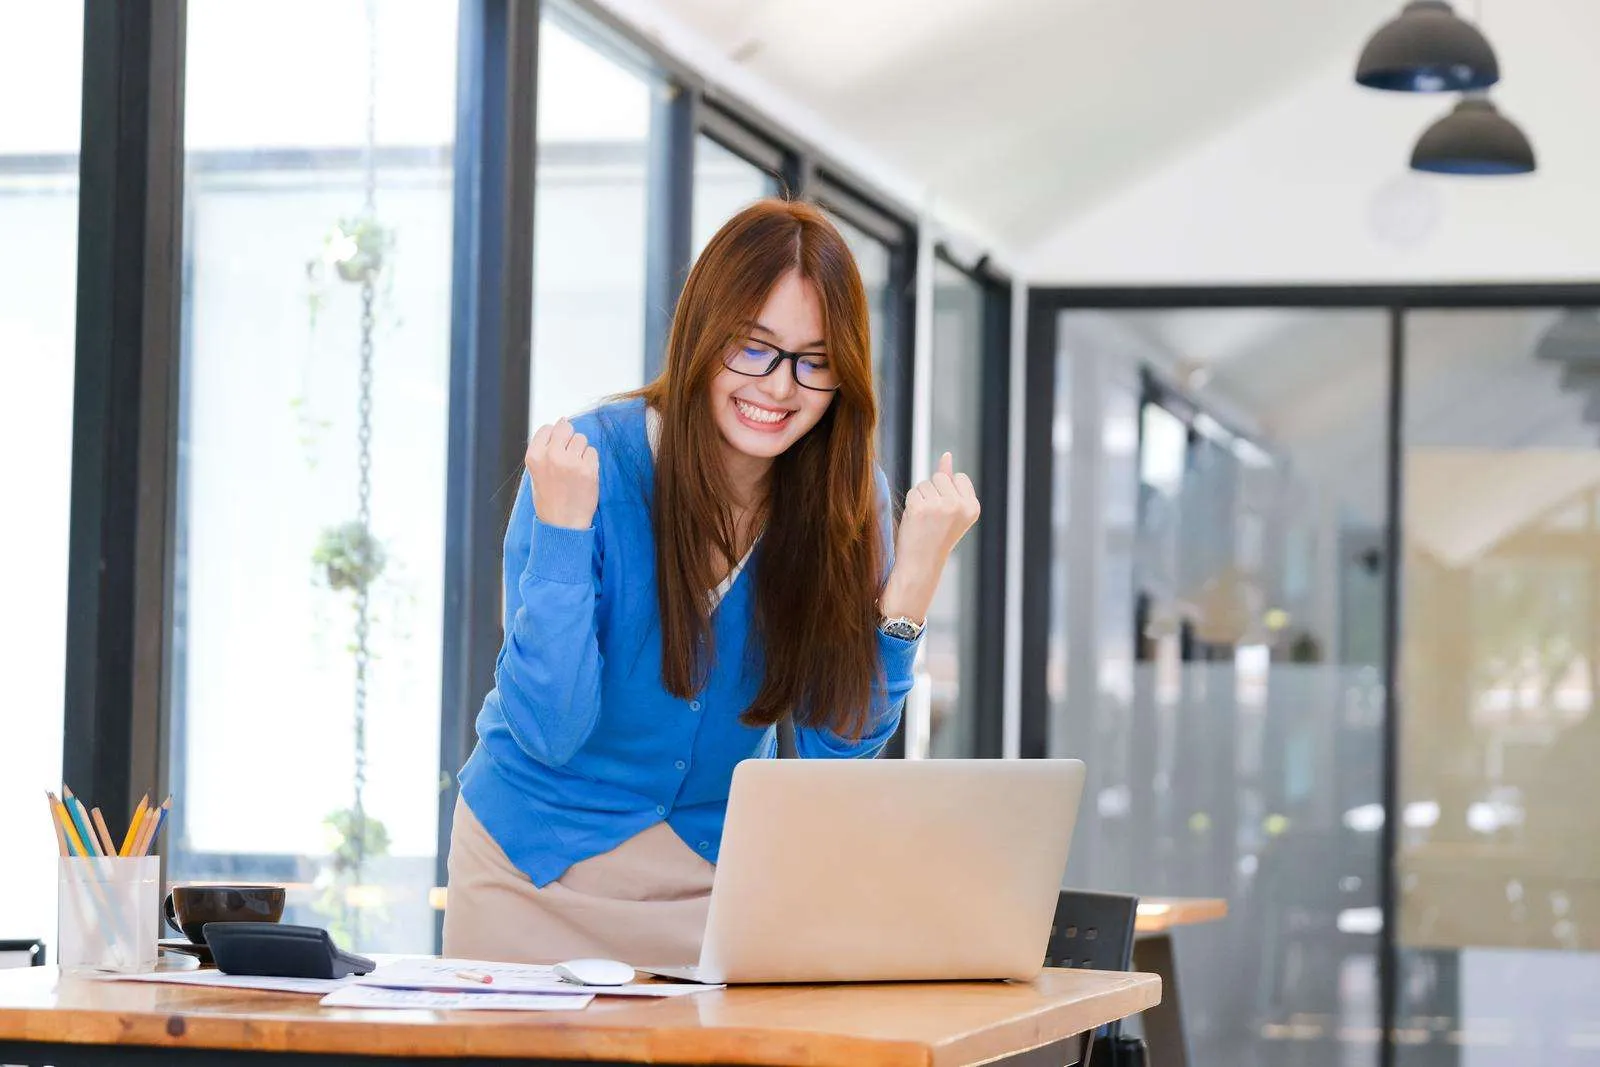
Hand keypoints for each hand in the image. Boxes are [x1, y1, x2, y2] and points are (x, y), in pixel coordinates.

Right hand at [526, 418, 599, 529]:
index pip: (548, 428)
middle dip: (569, 439)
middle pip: (566, 427)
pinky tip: (583, 475)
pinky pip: (593, 452)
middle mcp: (551, 456)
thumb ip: (547, 447)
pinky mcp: (589, 470)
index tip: (556, 452)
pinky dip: (590, 461)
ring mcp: (571, 462)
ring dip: (580, 450)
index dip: (554, 437)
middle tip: (568, 458)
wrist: (562, 524)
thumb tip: (564, 420)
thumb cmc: (550, 498)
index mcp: (534, 456)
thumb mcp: (537, 471)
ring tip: (575, 469)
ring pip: (581, 439)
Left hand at [881, 452, 979, 623]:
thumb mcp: (950, 508)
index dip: (947, 492)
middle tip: (933, 519)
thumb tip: (946, 455)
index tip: (947, 514)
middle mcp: (960, 506)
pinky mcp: (921, 508)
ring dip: (920, 499)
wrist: (921, 564)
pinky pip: (913, 492)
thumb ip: (949, 481)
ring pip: (924, 483)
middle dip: (932, 493)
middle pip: (939, 477)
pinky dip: (911, 504)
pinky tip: (916, 521)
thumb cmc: (936, 536)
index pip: (958, 477)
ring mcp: (941, 507)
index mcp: (973, 506)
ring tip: (925, 521)